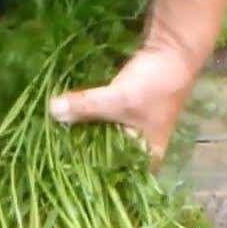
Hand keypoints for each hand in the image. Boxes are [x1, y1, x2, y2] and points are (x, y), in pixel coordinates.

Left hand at [47, 45, 195, 165]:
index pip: (120, 178)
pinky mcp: (124, 109)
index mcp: (147, 155)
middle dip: (83, 156)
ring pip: (102, 139)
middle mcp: (141, 147)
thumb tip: (52, 111)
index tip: (67, 176)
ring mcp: (133, 127)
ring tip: (55, 142)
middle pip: (107, 160)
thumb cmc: (154, 84)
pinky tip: (67, 121)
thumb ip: (85, 106)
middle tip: (55, 158)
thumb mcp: (117, 98)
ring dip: (83, 137)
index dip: (95, 179)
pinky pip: (101, 121)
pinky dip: (87, 120)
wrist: (173, 48)